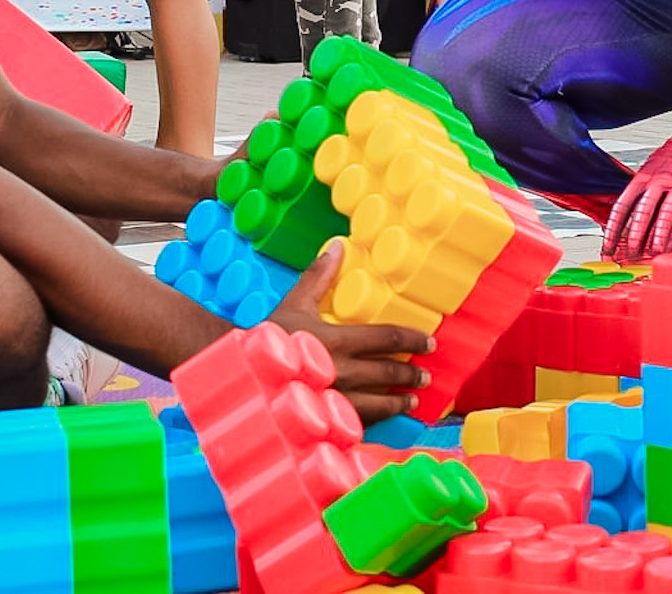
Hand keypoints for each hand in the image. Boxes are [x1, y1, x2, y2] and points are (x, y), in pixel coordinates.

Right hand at [270, 243, 432, 422]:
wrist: (241, 372)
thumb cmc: (269, 337)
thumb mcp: (295, 303)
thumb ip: (318, 276)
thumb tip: (336, 247)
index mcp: (338, 341)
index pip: (388, 338)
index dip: (413, 339)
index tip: (429, 342)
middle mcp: (341, 372)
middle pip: (389, 373)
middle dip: (411, 374)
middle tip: (426, 374)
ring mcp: (335, 401)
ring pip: (379, 404)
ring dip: (399, 402)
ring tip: (412, 400)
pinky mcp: (325, 422)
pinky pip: (358, 424)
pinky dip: (375, 421)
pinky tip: (382, 419)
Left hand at [602, 128, 671, 261]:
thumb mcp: (653, 168)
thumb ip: (643, 191)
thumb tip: (629, 218)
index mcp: (644, 177)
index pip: (622, 206)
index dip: (612, 229)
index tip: (606, 248)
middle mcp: (661, 180)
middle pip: (643, 209)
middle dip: (634, 234)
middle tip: (629, 254)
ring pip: (669, 211)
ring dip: (661, 234)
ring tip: (657, 253)